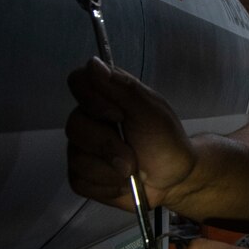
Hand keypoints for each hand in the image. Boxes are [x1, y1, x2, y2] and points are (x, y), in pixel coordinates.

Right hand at [66, 57, 195, 211]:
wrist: (174, 179)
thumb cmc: (165, 140)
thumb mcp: (150, 111)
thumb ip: (122, 88)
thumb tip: (93, 64)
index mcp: (104, 96)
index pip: (77, 82)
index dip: (91, 99)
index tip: (118, 114)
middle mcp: (88, 119)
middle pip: (74, 125)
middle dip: (107, 145)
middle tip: (132, 157)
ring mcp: (81, 149)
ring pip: (77, 157)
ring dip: (110, 169)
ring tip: (132, 171)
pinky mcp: (81, 176)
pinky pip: (79, 180)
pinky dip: (106, 185)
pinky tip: (121, 183)